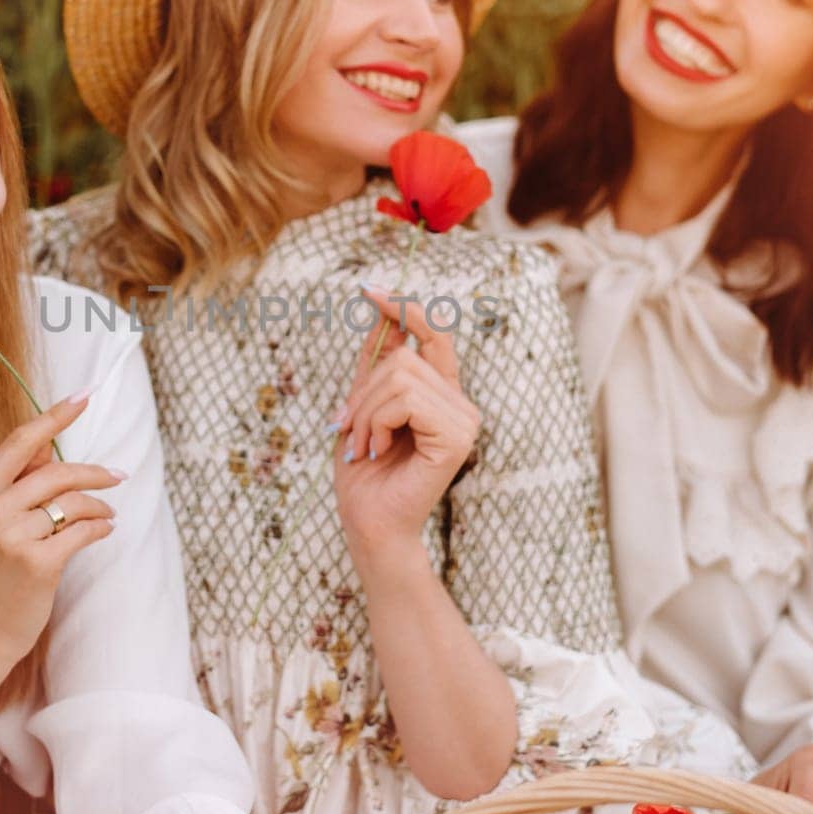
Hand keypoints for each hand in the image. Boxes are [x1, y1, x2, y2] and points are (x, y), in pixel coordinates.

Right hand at [0, 392, 121, 682]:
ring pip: (72, 501)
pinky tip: (104, 530)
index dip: (54, 416)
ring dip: (99, 504)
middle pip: (55, 470)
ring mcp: (10, 537)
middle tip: (117, 475)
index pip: (19, 443)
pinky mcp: (37, 563)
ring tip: (107, 513)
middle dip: (93, 471)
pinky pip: (83, 530)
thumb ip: (15, 485)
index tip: (84, 396)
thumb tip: (47, 447)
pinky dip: (100, 527)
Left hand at [330, 287, 479, 565]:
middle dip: (363, 391)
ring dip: (366, 410)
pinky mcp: (457, 437)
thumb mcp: (361, 404)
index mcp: (441, 395)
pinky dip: (378, 422)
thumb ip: (375, 362)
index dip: (404, 308)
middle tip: (349, 429)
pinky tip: (377, 449)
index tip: (369, 291)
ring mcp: (463, 420)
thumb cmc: (363, 471)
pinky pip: (407, 400)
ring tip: (363, 444)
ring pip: (401, 375)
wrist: (367, 522)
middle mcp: (459, 403)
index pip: (433, 335)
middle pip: (403, 357)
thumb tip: (381, 310)